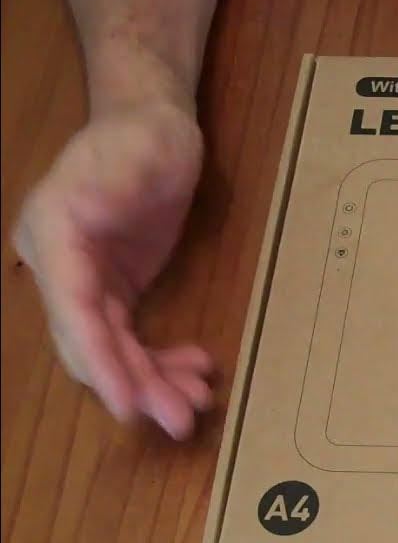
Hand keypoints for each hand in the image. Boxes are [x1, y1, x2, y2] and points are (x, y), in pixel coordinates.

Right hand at [12, 101, 212, 438]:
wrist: (150, 123)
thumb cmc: (142, 137)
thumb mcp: (133, 158)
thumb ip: (111, 195)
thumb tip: (83, 244)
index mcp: (54, 236)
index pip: (73, 313)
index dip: (100, 363)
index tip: (129, 406)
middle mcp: (60, 266)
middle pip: (91, 341)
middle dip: (137, 384)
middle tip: (183, 419)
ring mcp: (85, 280)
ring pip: (112, 348)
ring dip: (153, 379)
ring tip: (199, 400)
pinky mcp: (113, 288)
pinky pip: (130, 337)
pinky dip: (159, 359)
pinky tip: (196, 367)